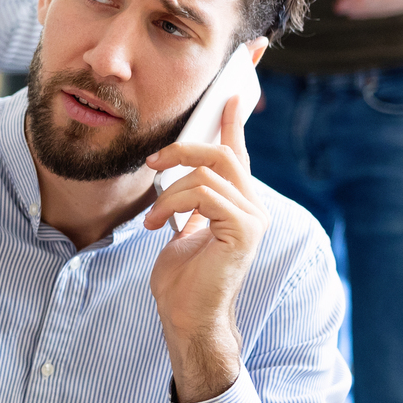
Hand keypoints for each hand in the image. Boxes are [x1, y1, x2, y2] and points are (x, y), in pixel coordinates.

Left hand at [142, 96, 268, 402]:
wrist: (187, 316)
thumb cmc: (181, 277)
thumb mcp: (178, 225)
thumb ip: (184, 196)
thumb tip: (171, 169)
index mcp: (236, 200)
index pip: (237, 149)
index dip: (234, 117)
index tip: (233, 87)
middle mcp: (251, 204)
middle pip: (222, 152)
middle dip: (182, 148)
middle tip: (153, 162)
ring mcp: (252, 217)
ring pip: (209, 171)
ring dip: (170, 189)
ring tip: (151, 217)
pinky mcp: (243, 230)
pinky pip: (205, 193)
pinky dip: (173, 204)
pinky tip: (156, 226)